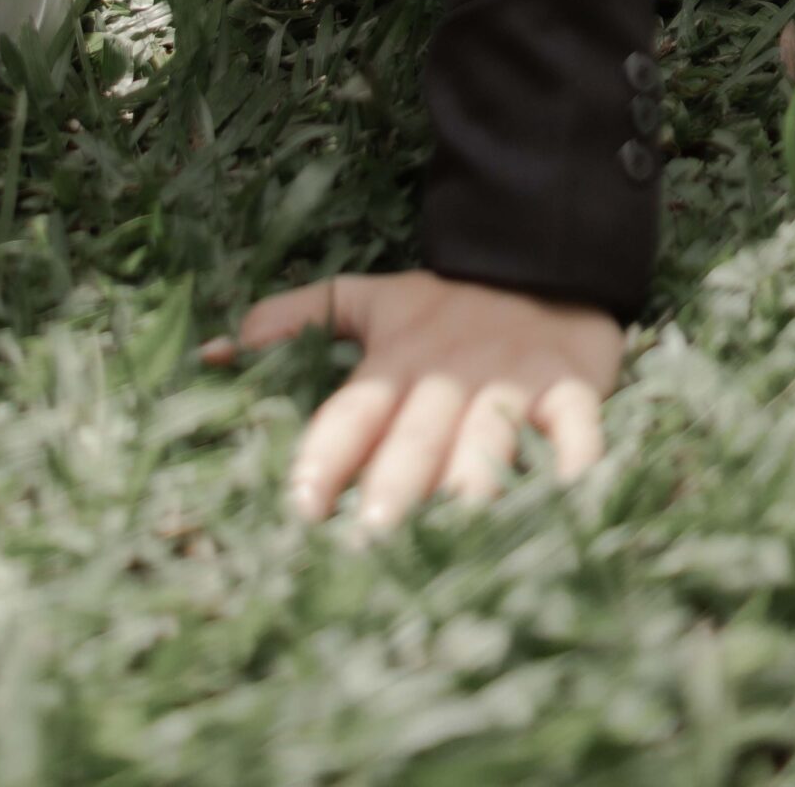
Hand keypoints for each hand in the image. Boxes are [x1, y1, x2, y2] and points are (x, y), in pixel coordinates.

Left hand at [201, 268, 624, 529]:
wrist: (542, 257)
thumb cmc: (444, 302)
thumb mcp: (365, 298)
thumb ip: (295, 319)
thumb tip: (215, 350)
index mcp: (395, 356)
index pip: (352, 410)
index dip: (325, 453)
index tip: (300, 503)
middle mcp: (448, 374)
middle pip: (416, 435)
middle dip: (394, 484)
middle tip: (371, 537)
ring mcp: (511, 385)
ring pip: (488, 439)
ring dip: (471, 485)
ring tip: (455, 537)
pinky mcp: (572, 391)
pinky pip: (578, 433)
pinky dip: (576, 469)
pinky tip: (566, 506)